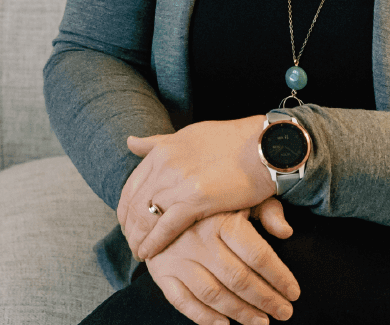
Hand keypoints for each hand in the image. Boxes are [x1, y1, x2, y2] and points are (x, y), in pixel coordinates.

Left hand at [120, 116, 276, 259]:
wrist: (263, 146)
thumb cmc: (232, 141)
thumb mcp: (188, 135)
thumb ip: (158, 142)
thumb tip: (130, 142)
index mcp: (162, 150)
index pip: (131, 185)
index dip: (126, 207)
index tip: (128, 223)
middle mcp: (165, 165)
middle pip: (134, 203)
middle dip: (129, 227)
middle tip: (131, 243)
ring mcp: (178, 181)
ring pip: (145, 216)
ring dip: (137, 238)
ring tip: (139, 253)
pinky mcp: (196, 199)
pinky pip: (165, 226)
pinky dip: (153, 243)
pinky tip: (148, 254)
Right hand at [144, 206, 298, 324]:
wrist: (160, 198)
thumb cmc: (210, 201)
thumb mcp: (241, 195)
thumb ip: (267, 210)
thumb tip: (286, 232)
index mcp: (222, 219)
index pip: (258, 255)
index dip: (279, 277)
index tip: (293, 292)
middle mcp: (199, 239)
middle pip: (238, 278)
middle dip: (265, 300)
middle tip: (284, 312)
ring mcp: (178, 257)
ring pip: (213, 294)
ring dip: (240, 312)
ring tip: (261, 321)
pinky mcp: (161, 272)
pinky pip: (182, 301)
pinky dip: (203, 317)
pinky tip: (224, 324)